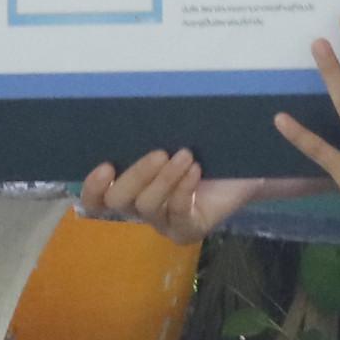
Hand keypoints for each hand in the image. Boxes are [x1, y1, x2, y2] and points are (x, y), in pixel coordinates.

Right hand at [78, 148, 281, 247]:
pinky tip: (197, 171)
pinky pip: (177, 214)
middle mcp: (140, 208)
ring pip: (146, 207)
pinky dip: (184, 190)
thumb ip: (151, 132)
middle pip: (118, 201)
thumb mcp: (174, 136)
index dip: (93, 187)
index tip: (106, 166)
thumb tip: (133, 108)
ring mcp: (163, 223)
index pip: (96, 198)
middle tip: (160, 152)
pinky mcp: (187, 231)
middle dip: (136, 175)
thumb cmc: (204, 147)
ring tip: (186, 155)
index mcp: (129, 186)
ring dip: (164, 179)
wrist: (246, 168)